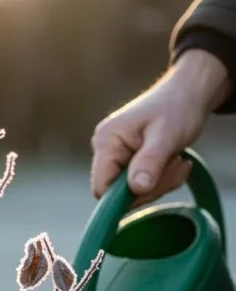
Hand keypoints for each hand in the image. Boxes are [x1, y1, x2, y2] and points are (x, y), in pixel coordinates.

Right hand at [91, 49, 230, 200]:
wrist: (188, 94)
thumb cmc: (177, 108)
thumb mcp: (166, 136)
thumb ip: (150, 162)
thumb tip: (137, 189)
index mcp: (106, 142)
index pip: (102, 188)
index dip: (125, 197)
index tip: (153, 186)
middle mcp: (105, 150)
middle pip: (119, 194)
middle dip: (151, 187)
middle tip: (176, 166)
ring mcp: (117, 157)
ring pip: (134, 192)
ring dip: (161, 183)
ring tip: (178, 160)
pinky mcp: (129, 162)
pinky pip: (142, 186)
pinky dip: (162, 180)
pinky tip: (175, 161)